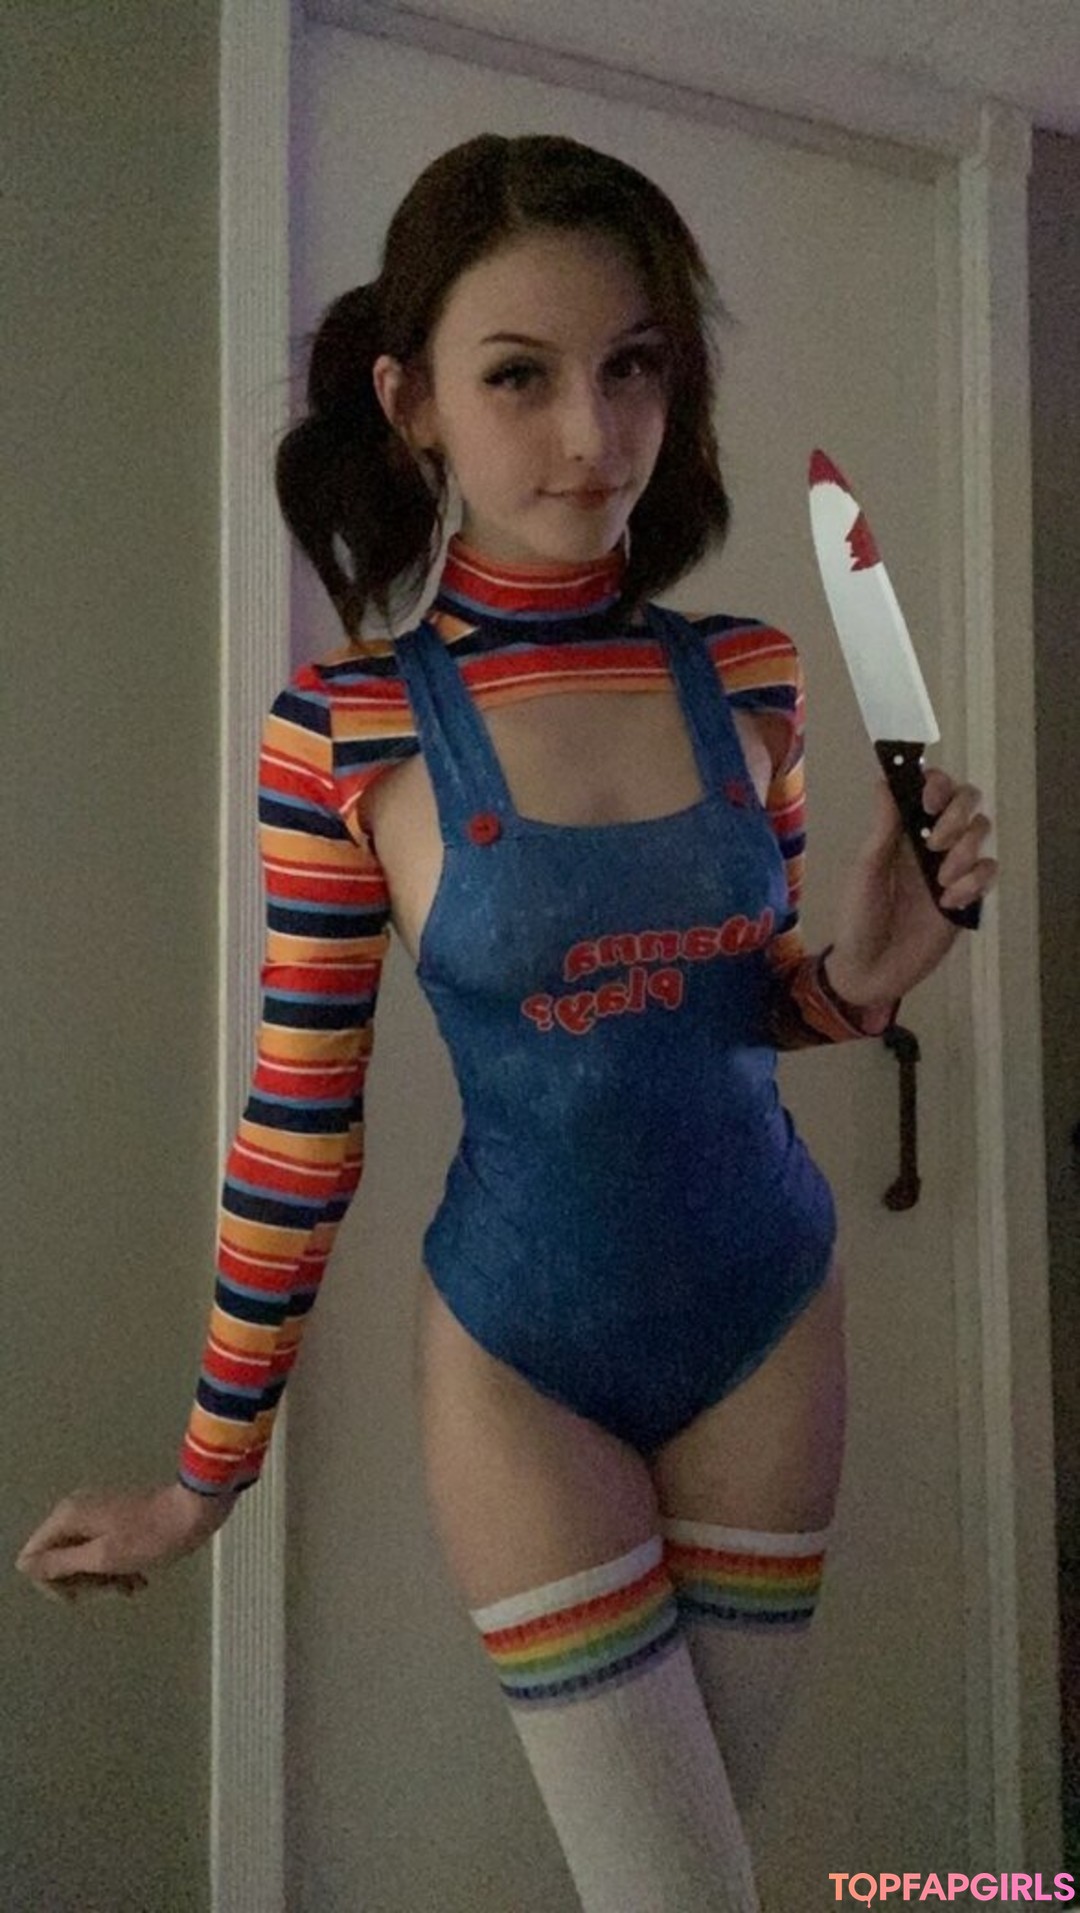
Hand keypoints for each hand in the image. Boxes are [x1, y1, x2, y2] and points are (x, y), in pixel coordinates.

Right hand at [14, 1482, 237, 1604]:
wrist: (194, 1511)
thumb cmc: (150, 1537)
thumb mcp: (103, 1557)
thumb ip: (61, 1562)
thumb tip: (25, 1565)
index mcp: (68, 1517)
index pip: (33, 1558)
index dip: (52, 1582)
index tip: (80, 1594)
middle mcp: (76, 1511)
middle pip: (58, 1559)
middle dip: (84, 1581)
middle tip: (112, 1588)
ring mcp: (97, 1513)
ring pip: (82, 1558)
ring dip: (103, 1578)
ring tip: (131, 1586)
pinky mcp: (117, 1518)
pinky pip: (102, 1550)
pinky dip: (116, 1567)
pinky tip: (137, 1581)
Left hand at [825, 766, 997, 1009]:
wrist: (872, 969)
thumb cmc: (859, 918)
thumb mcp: (866, 871)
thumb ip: (883, 828)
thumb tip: (886, 780)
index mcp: (903, 831)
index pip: (933, 788)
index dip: (939, 784)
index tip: (929, 801)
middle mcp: (932, 842)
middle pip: (967, 801)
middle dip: (958, 815)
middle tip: (936, 844)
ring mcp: (952, 867)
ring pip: (982, 832)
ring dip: (965, 851)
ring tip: (939, 882)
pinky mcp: (968, 896)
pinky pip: (988, 871)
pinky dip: (973, 883)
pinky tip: (948, 904)